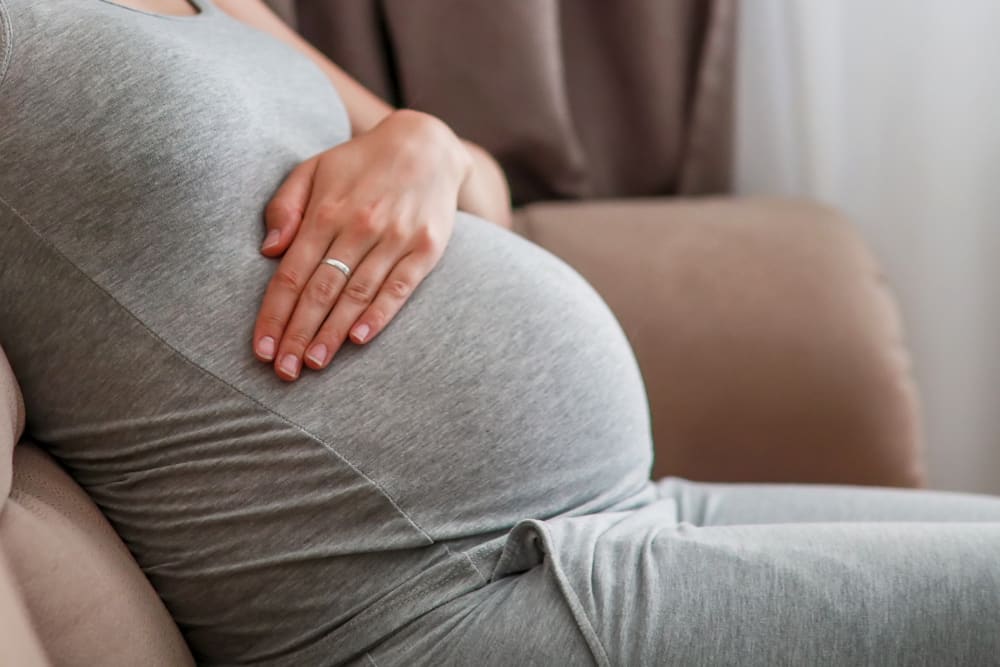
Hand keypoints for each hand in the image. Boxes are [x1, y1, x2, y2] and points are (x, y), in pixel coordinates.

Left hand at [253, 110, 471, 380]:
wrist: (427, 144)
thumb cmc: (360, 162)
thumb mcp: (314, 169)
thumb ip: (286, 207)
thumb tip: (268, 250)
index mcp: (326, 211)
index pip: (292, 273)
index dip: (274, 314)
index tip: (262, 348)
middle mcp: (359, 226)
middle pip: (321, 290)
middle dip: (299, 334)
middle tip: (285, 371)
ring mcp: (395, 238)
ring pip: (357, 295)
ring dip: (333, 333)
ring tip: (314, 364)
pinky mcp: (426, 248)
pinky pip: (399, 288)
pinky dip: (379, 315)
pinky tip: (359, 339)